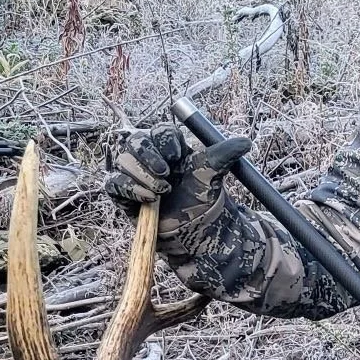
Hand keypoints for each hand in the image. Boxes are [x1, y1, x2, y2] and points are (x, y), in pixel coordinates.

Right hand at [106, 124, 249, 217]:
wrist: (193, 227)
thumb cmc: (201, 196)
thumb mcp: (212, 174)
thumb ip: (223, 156)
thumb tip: (246, 142)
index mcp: (169, 147)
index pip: (159, 132)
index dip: (164, 142)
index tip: (178, 156)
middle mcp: (148, 157)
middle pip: (136, 142)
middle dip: (149, 157)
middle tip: (166, 173)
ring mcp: (134, 174)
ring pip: (123, 161)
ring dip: (142, 175)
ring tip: (162, 191)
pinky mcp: (124, 192)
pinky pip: (114, 183)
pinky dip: (129, 188)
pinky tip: (148, 198)